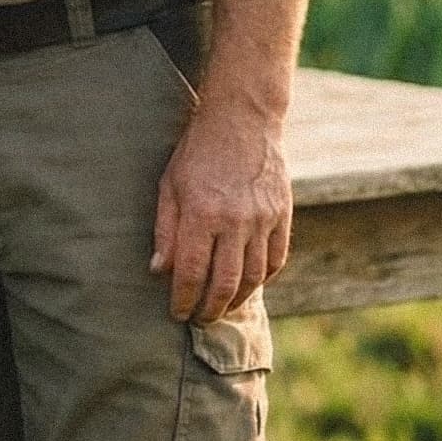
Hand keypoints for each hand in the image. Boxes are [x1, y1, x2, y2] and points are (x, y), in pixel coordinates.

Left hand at [150, 103, 291, 322]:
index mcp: (202, 213)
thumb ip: (165, 230)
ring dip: (236, 301)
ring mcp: (263, 219)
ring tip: (221, 309)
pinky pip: (275, 260)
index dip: (183, 300)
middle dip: (209, 309)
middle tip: (199, 321)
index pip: (191, 272)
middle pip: (224, 283)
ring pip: (253, 278)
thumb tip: (158, 271)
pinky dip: (262, 280)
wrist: (242, 119)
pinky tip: (247, 286)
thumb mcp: (170, 185)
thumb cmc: (197, 152)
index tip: (177, 314)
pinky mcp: (283, 216)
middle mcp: (235, 221)